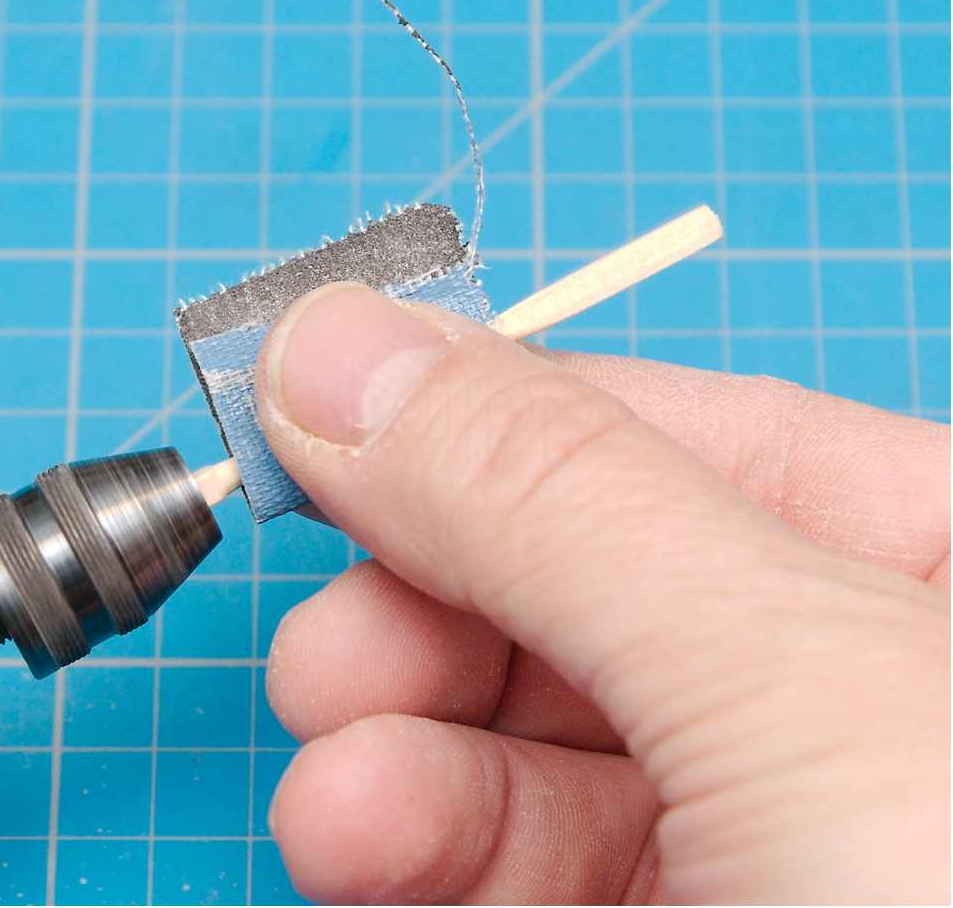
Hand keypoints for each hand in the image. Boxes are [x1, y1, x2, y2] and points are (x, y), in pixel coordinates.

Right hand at [255, 283, 948, 902]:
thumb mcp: (783, 676)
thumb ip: (552, 495)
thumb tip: (337, 345)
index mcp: (947, 563)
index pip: (689, 432)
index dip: (484, 417)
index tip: (313, 416)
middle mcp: (862, 690)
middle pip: (584, 584)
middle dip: (423, 610)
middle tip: (327, 653)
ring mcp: (778, 824)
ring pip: (537, 732)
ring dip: (398, 747)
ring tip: (333, 795)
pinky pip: (530, 856)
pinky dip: (425, 844)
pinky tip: (358, 843)